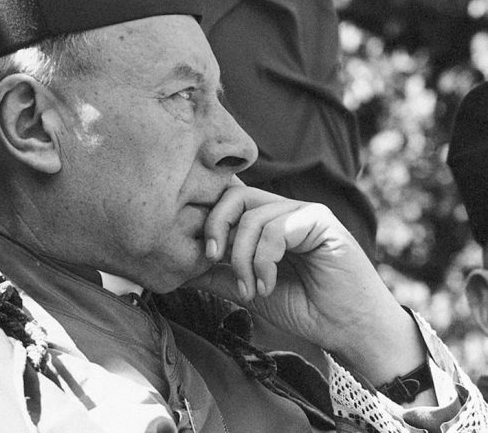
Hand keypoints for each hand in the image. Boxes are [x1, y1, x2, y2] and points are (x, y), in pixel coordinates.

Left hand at [189, 183, 428, 386]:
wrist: (348, 330)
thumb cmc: (304, 308)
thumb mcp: (248, 290)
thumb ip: (218, 275)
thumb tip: (179, 268)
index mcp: (266, 221)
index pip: (227, 201)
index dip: (208, 220)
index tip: (201, 255)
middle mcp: (283, 210)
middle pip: (234, 195)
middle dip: (216, 227)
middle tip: (213, 259)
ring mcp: (303, 212)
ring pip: (253, 217)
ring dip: (243, 259)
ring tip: (253, 290)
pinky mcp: (320, 220)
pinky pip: (277, 228)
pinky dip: (264, 261)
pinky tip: (269, 285)